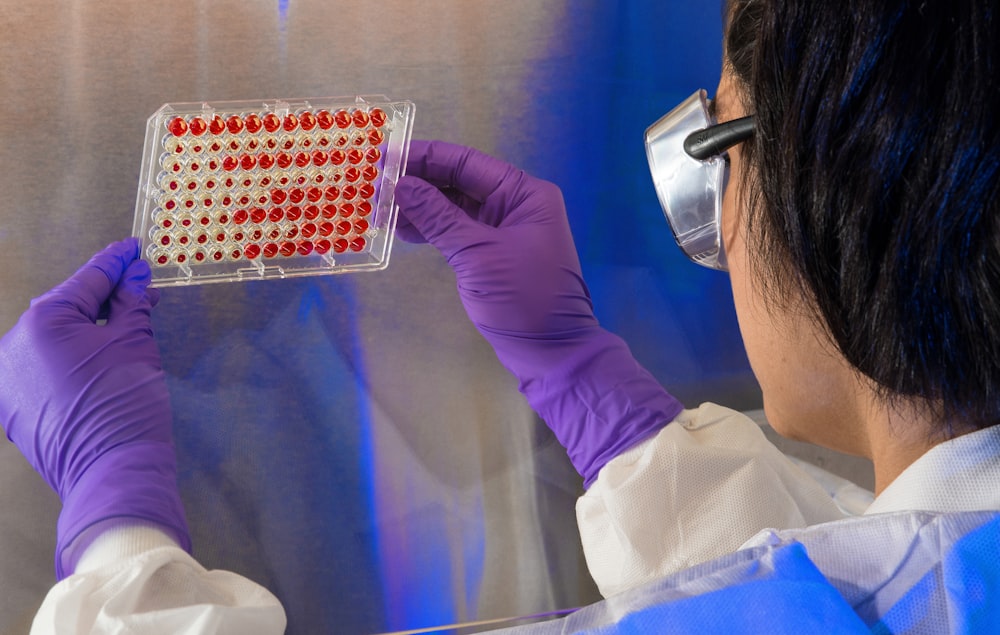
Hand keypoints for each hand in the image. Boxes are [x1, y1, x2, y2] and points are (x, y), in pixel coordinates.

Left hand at [0, 238, 189, 577]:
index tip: (133, 249)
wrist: (111, 471)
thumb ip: (131, 303)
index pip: (87, 280)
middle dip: (102, 297)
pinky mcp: (11, 406)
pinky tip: (98, 359)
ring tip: (123, 325)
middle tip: (139, 290)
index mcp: (43, 321)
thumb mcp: (136, 343)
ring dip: (85, 329)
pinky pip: (42, 368)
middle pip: (65, 308)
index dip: (116, 263)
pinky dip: (69, 359)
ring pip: (52, 339)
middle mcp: (13, 343)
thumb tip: (135, 274)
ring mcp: (7, 377)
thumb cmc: (127, 400)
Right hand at [395, 140, 682, 485]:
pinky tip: (401, 228)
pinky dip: (431, 228)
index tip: (384, 155)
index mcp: (523, 194)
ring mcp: (503, 229)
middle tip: (373, 182)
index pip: (466, 163)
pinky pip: (456, 230)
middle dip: (417, 182)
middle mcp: (515, 204)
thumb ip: (438, 217)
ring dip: (419, 206)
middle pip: (459, 181)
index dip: (424, 157)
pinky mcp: (491, 253)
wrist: (550, 352)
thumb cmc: (523, 298)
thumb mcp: (477, 254)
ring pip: (454, 206)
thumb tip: (401, 185)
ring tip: (379, 207)